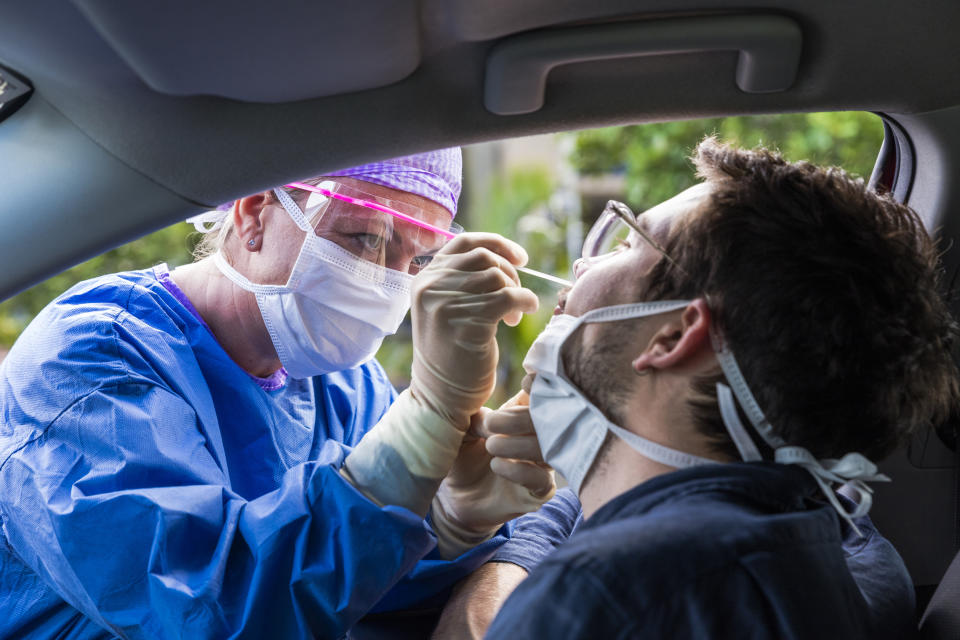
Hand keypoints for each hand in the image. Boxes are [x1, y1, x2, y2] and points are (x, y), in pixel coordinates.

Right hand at [410, 233, 538, 430]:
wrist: (441, 396)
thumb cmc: (451, 353)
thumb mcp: (446, 308)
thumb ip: (462, 281)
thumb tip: (502, 257)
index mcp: (424, 279)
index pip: (465, 242)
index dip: (497, 244)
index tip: (520, 257)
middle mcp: (430, 287)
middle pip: (484, 258)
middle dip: (510, 273)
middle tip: (517, 297)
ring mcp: (444, 304)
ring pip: (497, 276)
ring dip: (516, 292)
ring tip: (514, 315)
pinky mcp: (465, 322)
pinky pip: (507, 296)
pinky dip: (524, 301)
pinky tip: (522, 313)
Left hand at [432, 391, 555, 557]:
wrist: (455, 499)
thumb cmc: (462, 457)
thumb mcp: (463, 431)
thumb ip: (478, 417)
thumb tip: (490, 417)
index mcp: (523, 414)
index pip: (542, 394)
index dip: (540, 386)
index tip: (525, 382)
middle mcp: (539, 437)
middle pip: (549, 420)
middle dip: (520, 419)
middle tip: (490, 424)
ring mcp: (542, 464)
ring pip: (548, 448)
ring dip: (518, 444)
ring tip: (490, 445)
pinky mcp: (538, 491)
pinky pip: (542, 479)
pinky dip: (520, 470)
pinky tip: (496, 466)